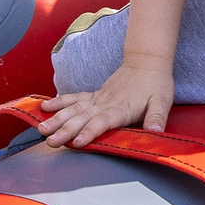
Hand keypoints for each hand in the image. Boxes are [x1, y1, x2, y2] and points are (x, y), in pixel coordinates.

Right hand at [39, 59, 173, 147]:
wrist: (147, 61)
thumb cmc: (156, 84)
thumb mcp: (163, 101)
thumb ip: (158, 117)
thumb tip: (157, 132)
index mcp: (121, 108)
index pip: (103, 122)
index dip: (90, 132)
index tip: (78, 142)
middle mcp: (105, 103)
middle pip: (82, 118)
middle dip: (65, 130)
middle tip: (50, 141)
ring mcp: (97, 98)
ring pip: (73, 109)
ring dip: (57, 119)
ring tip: (41, 129)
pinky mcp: (94, 95)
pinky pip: (73, 98)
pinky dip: (59, 103)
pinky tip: (44, 108)